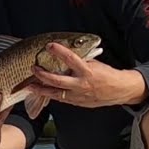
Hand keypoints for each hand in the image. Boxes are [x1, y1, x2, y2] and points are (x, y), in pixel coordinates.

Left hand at [29, 42, 143, 108]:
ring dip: (40, 89)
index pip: (71, 59)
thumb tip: (66, 54)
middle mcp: (81, 84)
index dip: (59, 51)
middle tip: (33, 68)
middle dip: (43, 75)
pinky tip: (42, 91)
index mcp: (87, 71)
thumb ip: (81, 60)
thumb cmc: (107, 75)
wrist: (119, 90)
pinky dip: (50, 95)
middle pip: (57, 81)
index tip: (50, 46)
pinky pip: (61, 99)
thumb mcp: (95, 64)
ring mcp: (78, 95)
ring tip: (29, 85)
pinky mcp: (77, 102)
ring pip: (55, 94)